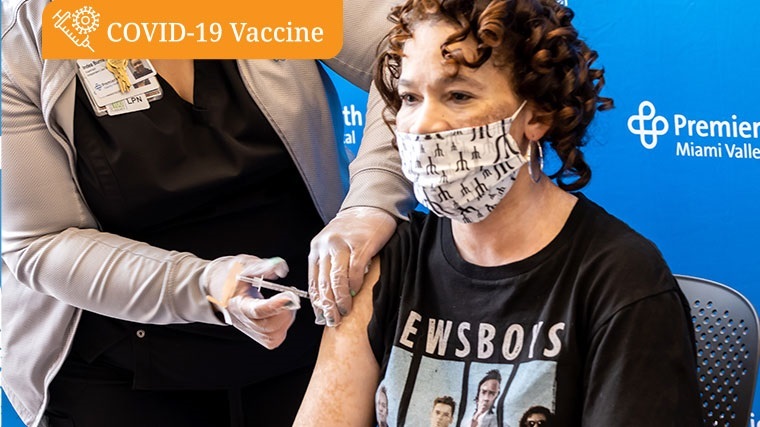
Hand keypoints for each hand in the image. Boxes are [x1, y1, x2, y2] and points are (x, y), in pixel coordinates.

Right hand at [205, 255, 298, 348]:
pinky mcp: (257, 335)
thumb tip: (281, 269)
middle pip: (267, 327)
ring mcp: (249, 330)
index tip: (289, 295)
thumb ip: (263, 266)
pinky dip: (284, 325)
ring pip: (274, 336)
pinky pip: (275, 338)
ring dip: (286, 318)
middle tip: (291, 295)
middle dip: (285, 311)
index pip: (256, 310)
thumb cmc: (231, 275)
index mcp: (235, 303)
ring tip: (284, 301)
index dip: (275, 305)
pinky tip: (281, 311)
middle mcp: (241, 321)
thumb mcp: (244, 264)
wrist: (219, 288)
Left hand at [308, 207, 396, 326]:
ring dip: (340, 300)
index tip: (321, 316)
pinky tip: (357, 292)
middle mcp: (326, 247)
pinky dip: (355, 285)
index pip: (313, 281)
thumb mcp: (332, 244)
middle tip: (333, 320)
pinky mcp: (360, 245)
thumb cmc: (353, 229)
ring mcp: (342, 246)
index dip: (317, 302)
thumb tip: (329, 296)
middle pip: (323, 284)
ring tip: (345, 311)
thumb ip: (328, 264)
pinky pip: (354, 271)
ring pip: (337, 281)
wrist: (371, 205)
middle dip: (328, 306)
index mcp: (316, 249)